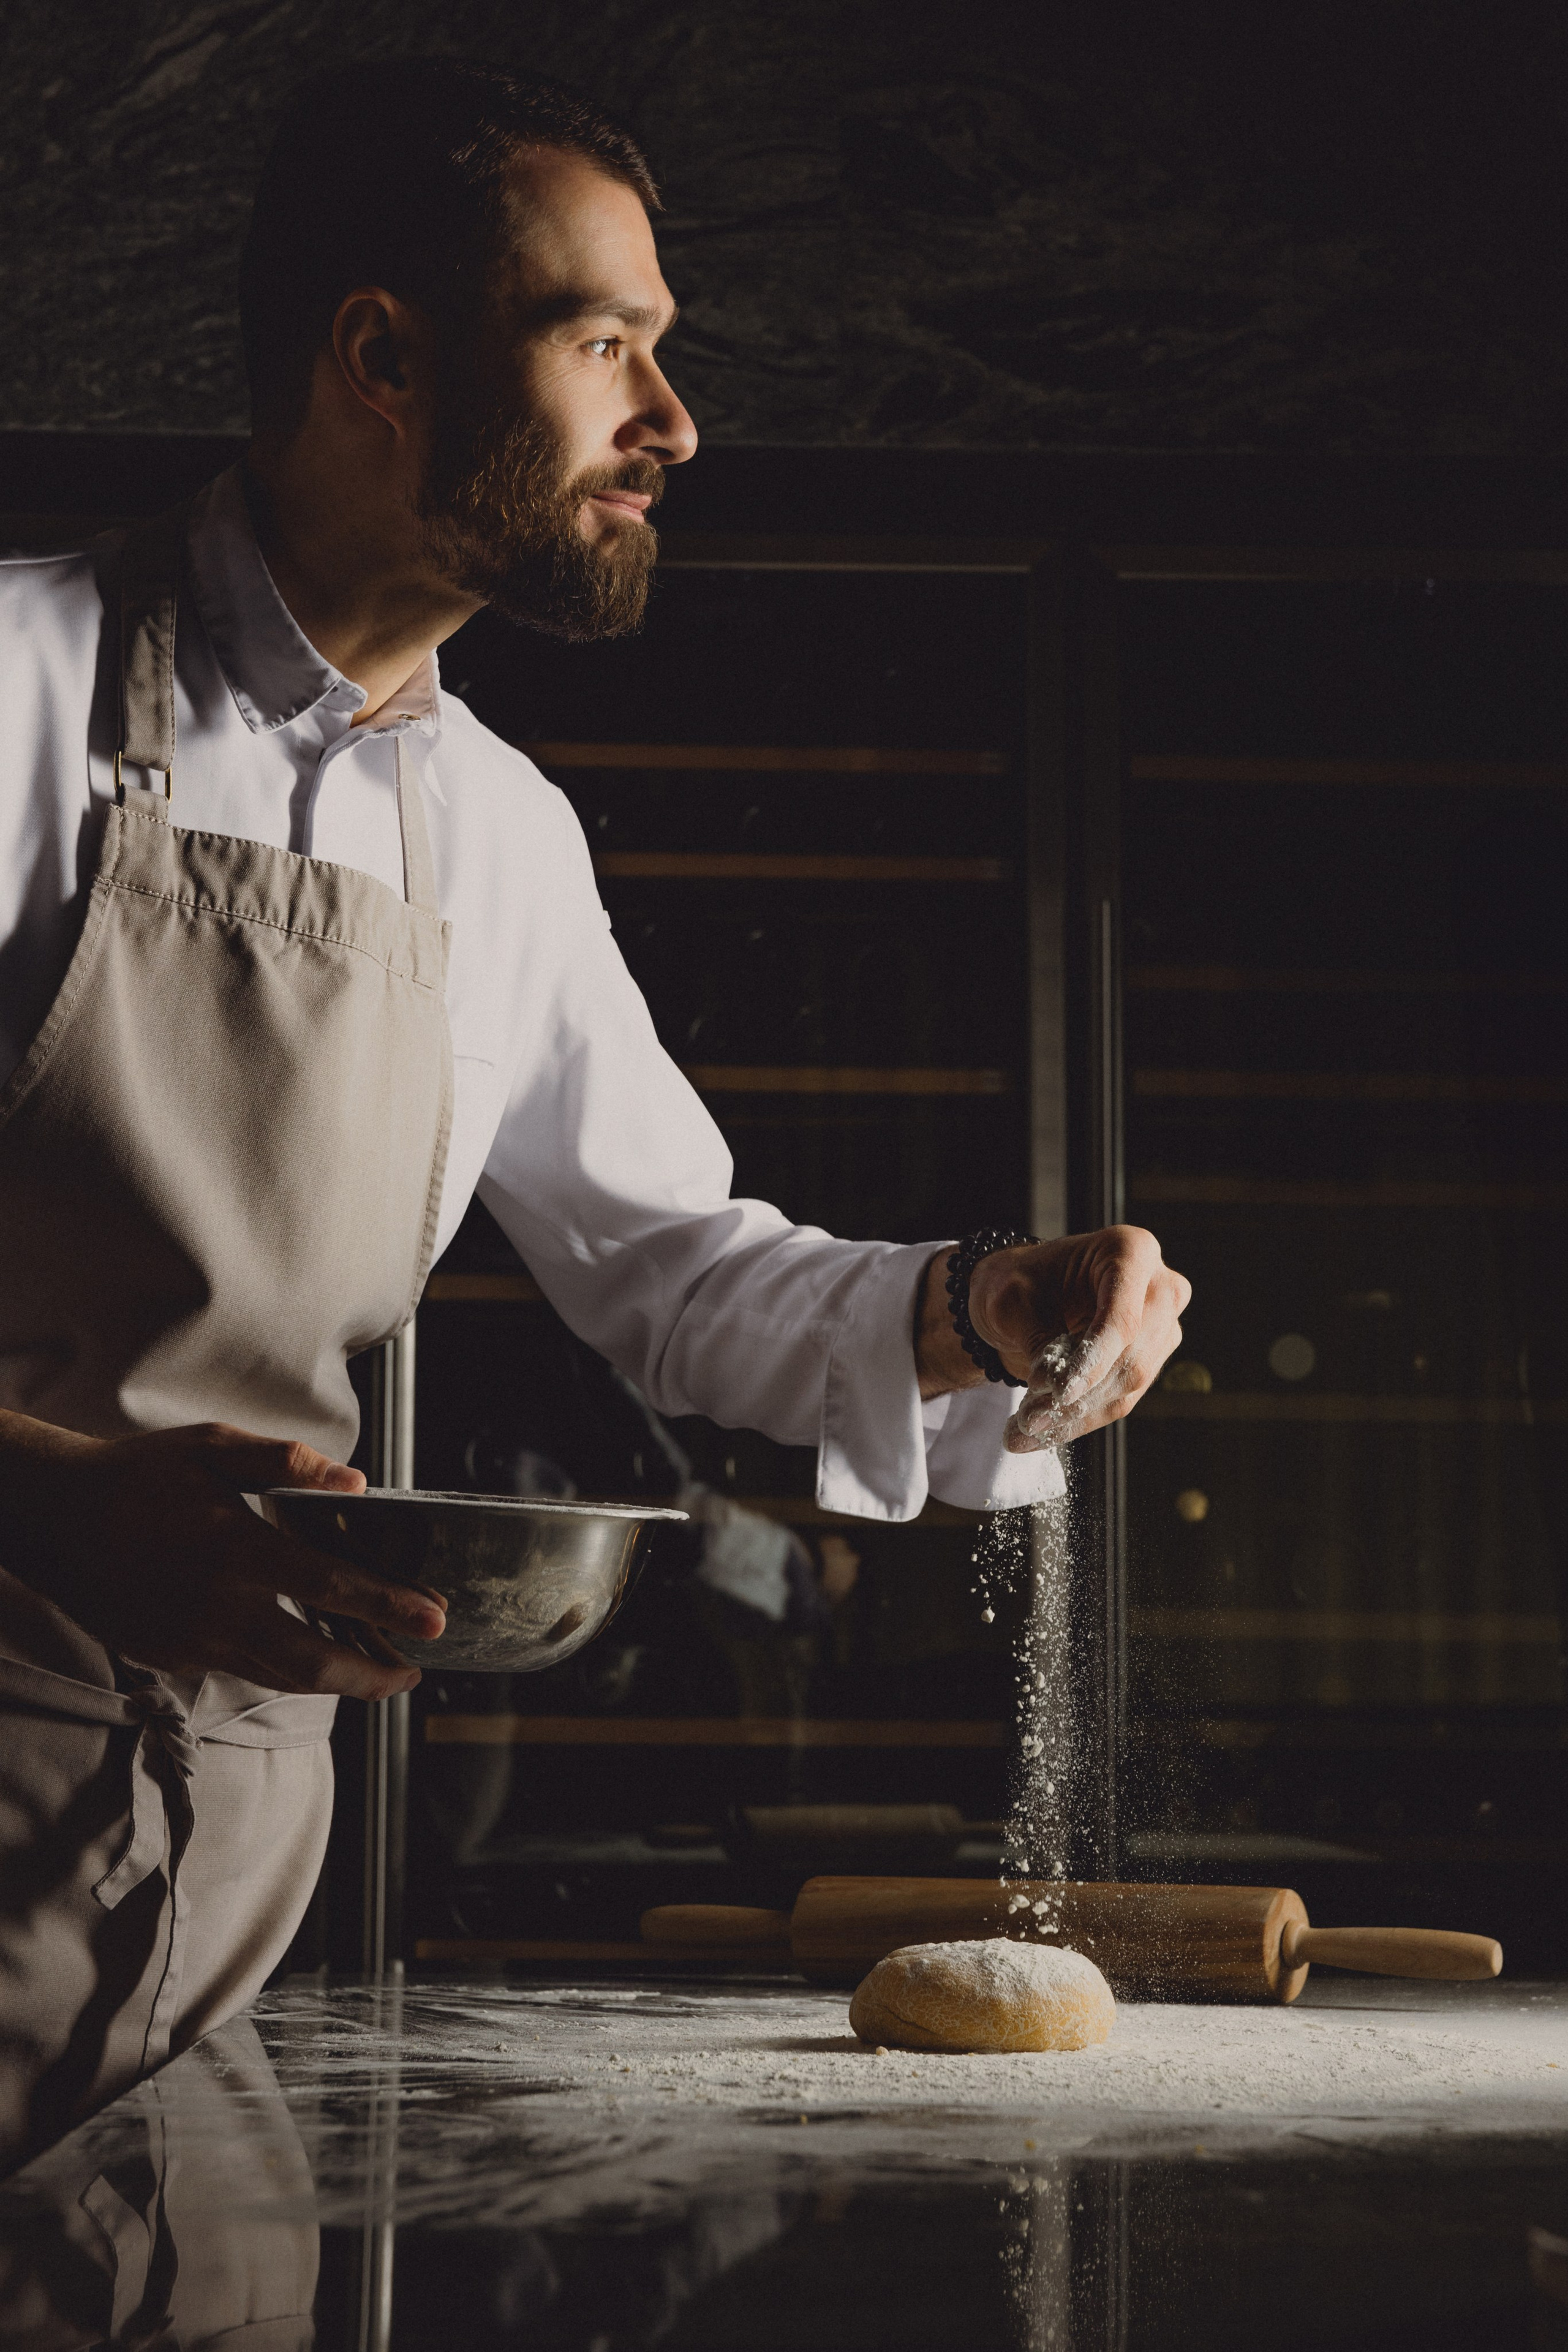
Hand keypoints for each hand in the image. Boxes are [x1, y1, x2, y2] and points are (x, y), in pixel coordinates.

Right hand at [0, 1413, 445, 1697]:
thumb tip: (355, 1481)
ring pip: (279, 1677)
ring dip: (335, 1681)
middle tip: (413, 1673)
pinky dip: (284, 1671)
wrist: (51, 1517)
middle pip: (313, 1662)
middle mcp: (215, 1605)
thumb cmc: (137, 1474)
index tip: (435, 1619)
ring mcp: (190, 1639)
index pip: (330, 1587)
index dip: (389, 1606)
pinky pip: (241, 1670)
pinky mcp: (169, 1656)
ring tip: (375, 1672)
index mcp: (233, 1547)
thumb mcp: (211, 1447)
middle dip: (373, 1674)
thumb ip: (286, 1462)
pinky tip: (310, 1657)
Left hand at [916, 1227, 1190, 1449]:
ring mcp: (1162, 1326)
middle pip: (1131, 1358)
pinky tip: (1041, 1433)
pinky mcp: (1151, 1359)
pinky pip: (1121, 1400)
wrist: (1024, 1294)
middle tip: (1029, 1422)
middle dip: (1079, 1398)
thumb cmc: (1020, 1282)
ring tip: (1022, 1433)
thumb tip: (1054, 1390)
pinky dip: (1079, 1420)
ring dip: (1075, 1416)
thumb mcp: (1014, 1299)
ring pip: (1128, 1387)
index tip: (1061, 1393)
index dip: (1094, 1360)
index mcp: (1131, 1251)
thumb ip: (1037, 1338)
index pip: (1121, 1318)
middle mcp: (1159, 1287)